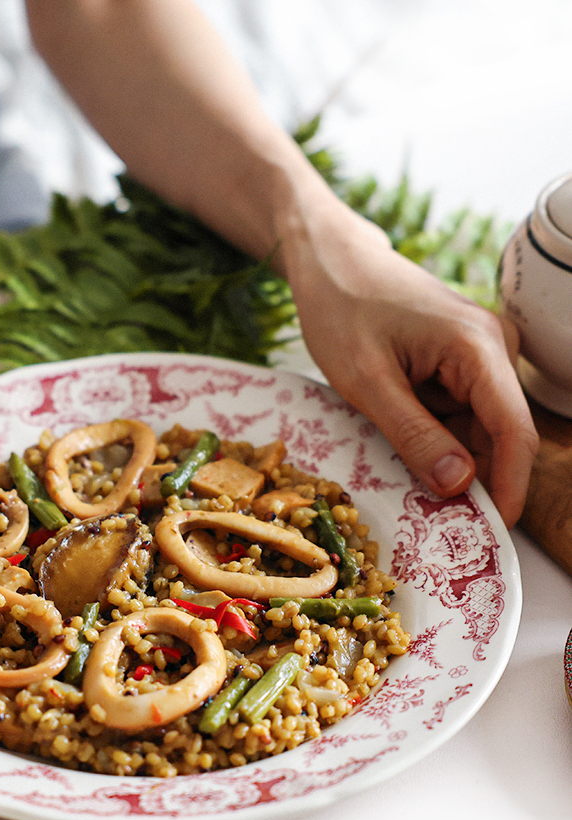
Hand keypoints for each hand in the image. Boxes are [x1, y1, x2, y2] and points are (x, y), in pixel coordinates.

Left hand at [278, 192, 538, 527]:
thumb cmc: (341, 309)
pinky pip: (457, 411)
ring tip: (408, 480)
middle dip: (473, 477)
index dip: (508, 487)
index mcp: (478, 347)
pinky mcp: (459, 359)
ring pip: (476, 425)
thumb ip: (414, 434)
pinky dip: (434, 435)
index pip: (514, 431)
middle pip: (498, 432)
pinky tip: (403, 445)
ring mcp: (477, 353)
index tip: (490, 533)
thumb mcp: (367, 381)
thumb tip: (460, 485)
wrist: (329, 261)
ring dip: (448, 456)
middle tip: (436, 522)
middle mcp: (492, 348)